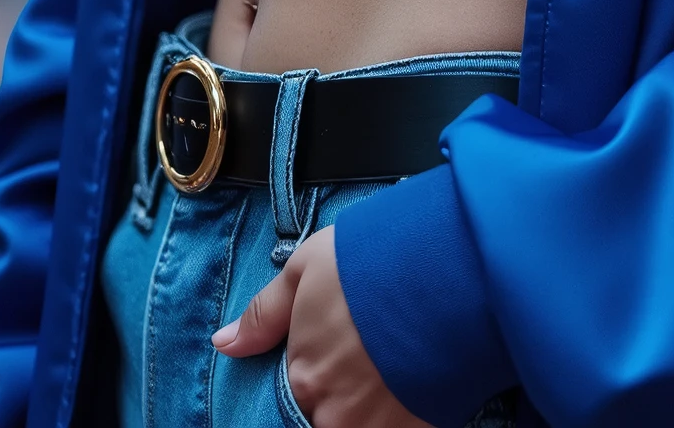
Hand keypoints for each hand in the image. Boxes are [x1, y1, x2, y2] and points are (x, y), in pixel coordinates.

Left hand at [212, 223, 430, 427]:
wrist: (449, 269)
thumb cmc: (372, 262)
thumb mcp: (306, 269)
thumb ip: (264, 314)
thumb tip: (224, 345)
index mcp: (306, 379)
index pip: (296, 398)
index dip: (313, 377)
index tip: (332, 357)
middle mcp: (337, 414)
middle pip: (331, 416)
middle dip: (343, 395)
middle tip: (368, 360)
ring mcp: (381, 426)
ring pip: (363, 424)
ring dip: (373, 405)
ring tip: (391, 368)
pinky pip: (400, 427)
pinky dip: (403, 413)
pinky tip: (415, 381)